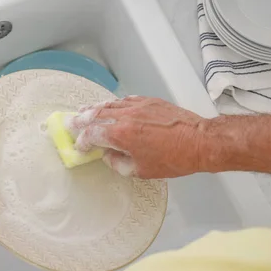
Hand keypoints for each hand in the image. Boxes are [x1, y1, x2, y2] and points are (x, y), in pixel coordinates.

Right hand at [67, 97, 206, 178]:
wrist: (199, 141)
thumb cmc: (174, 159)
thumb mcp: (141, 171)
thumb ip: (118, 163)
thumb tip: (108, 156)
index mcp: (121, 134)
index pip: (92, 134)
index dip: (82, 141)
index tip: (80, 146)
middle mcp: (126, 116)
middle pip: (95, 114)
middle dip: (81, 119)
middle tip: (71, 122)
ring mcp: (138, 106)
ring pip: (109, 104)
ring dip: (94, 108)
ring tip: (84, 110)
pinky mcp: (149, 101)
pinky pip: (125, 100)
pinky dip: (114, 103)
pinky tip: (111, 106)